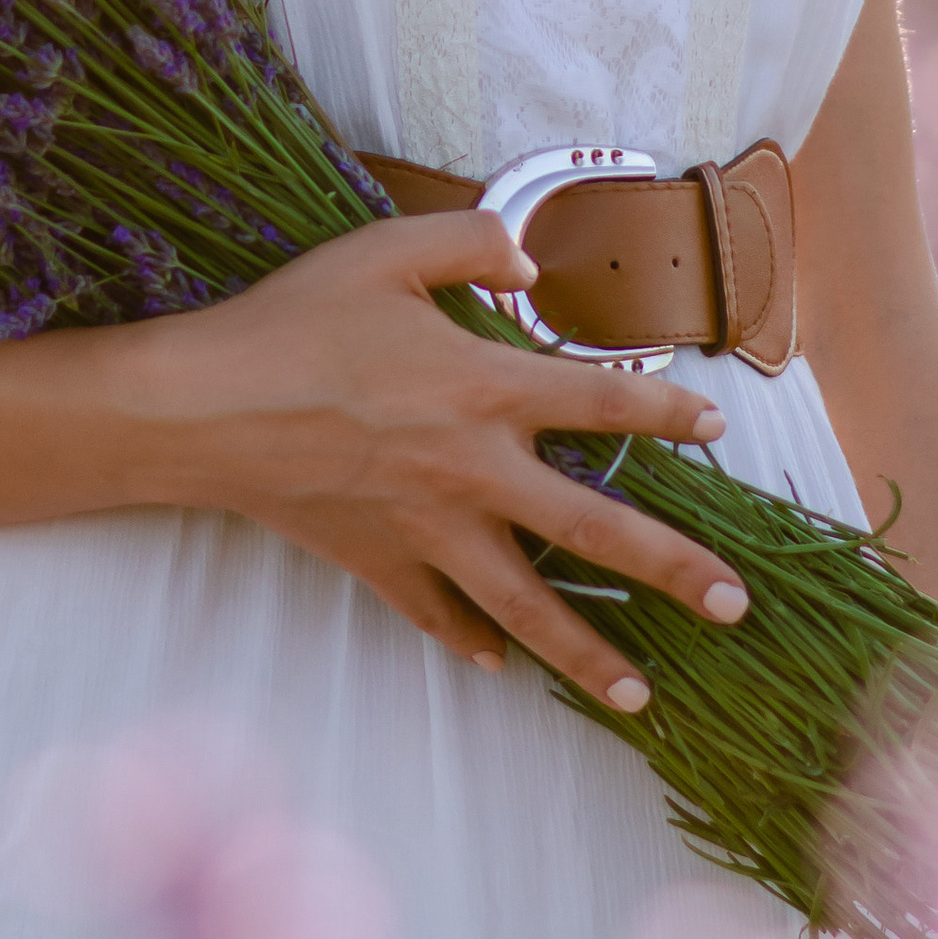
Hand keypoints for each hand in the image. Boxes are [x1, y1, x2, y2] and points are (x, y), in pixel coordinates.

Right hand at [158, 212, 750, 709]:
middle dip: (675, 571)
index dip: (667, 408)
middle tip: (737, 608)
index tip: (714, 424)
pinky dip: (472, 644)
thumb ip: (471, 241)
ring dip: (589, 654)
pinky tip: (501, 665)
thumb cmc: (292, 321)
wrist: (200, 409)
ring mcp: (428, 531)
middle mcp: (473, 472)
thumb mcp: (383, 249)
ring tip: (641, 696)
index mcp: (484, 389)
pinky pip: (439, 617)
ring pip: (528, 607)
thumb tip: (531, 262)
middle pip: (596, 532)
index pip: (603, 400)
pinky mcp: (379, 565)